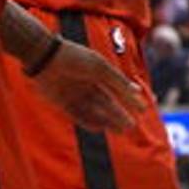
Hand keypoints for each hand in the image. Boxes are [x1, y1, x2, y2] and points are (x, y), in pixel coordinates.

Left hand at [32, 38, 147, 132]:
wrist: (46, 58)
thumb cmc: (76, 59)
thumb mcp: (102, 69)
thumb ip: (118, 82)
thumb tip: (137, 92)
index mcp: (98, 71)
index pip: (117, 88)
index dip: (129, 99)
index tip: (142, 109)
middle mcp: (87, 84)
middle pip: (106, 103)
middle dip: (119, 114)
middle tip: (132, 126)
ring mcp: (75, 94)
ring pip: (95, 111)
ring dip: (108, 121)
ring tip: (121, 130)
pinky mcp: (62, 103)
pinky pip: (79, 116)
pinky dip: (90, 122)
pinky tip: (101, 128)